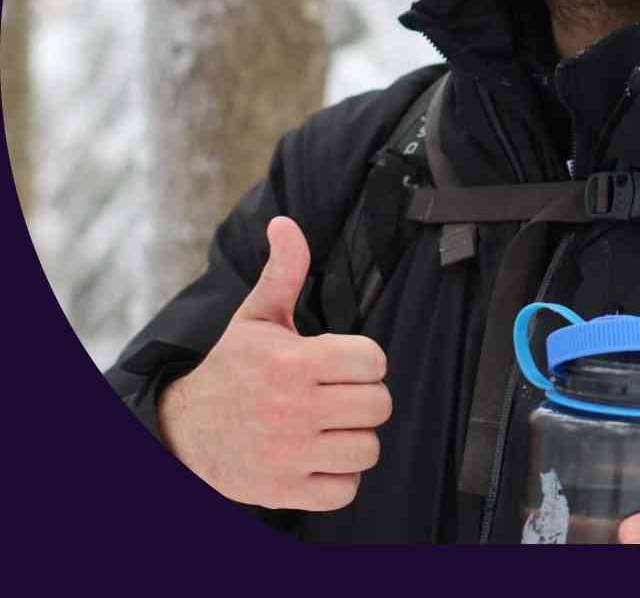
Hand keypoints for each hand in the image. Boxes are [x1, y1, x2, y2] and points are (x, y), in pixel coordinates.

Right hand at [157, 216, 391, 511]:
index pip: (373, 360)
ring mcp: (290, 454)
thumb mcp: (257, 316)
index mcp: (294, 362)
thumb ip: (284, 270)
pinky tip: (319, 456)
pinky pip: (345, 491)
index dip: (364, 359)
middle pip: (378, 405)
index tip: (343, 361)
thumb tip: (286, 223)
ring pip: (368, 449)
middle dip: (364, 397)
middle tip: (339, 393)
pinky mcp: (285, 491)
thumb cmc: (233, 368)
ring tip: (331, 424)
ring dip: (355, 438)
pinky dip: (339, 477)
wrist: (185, 431)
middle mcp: (293, 410)